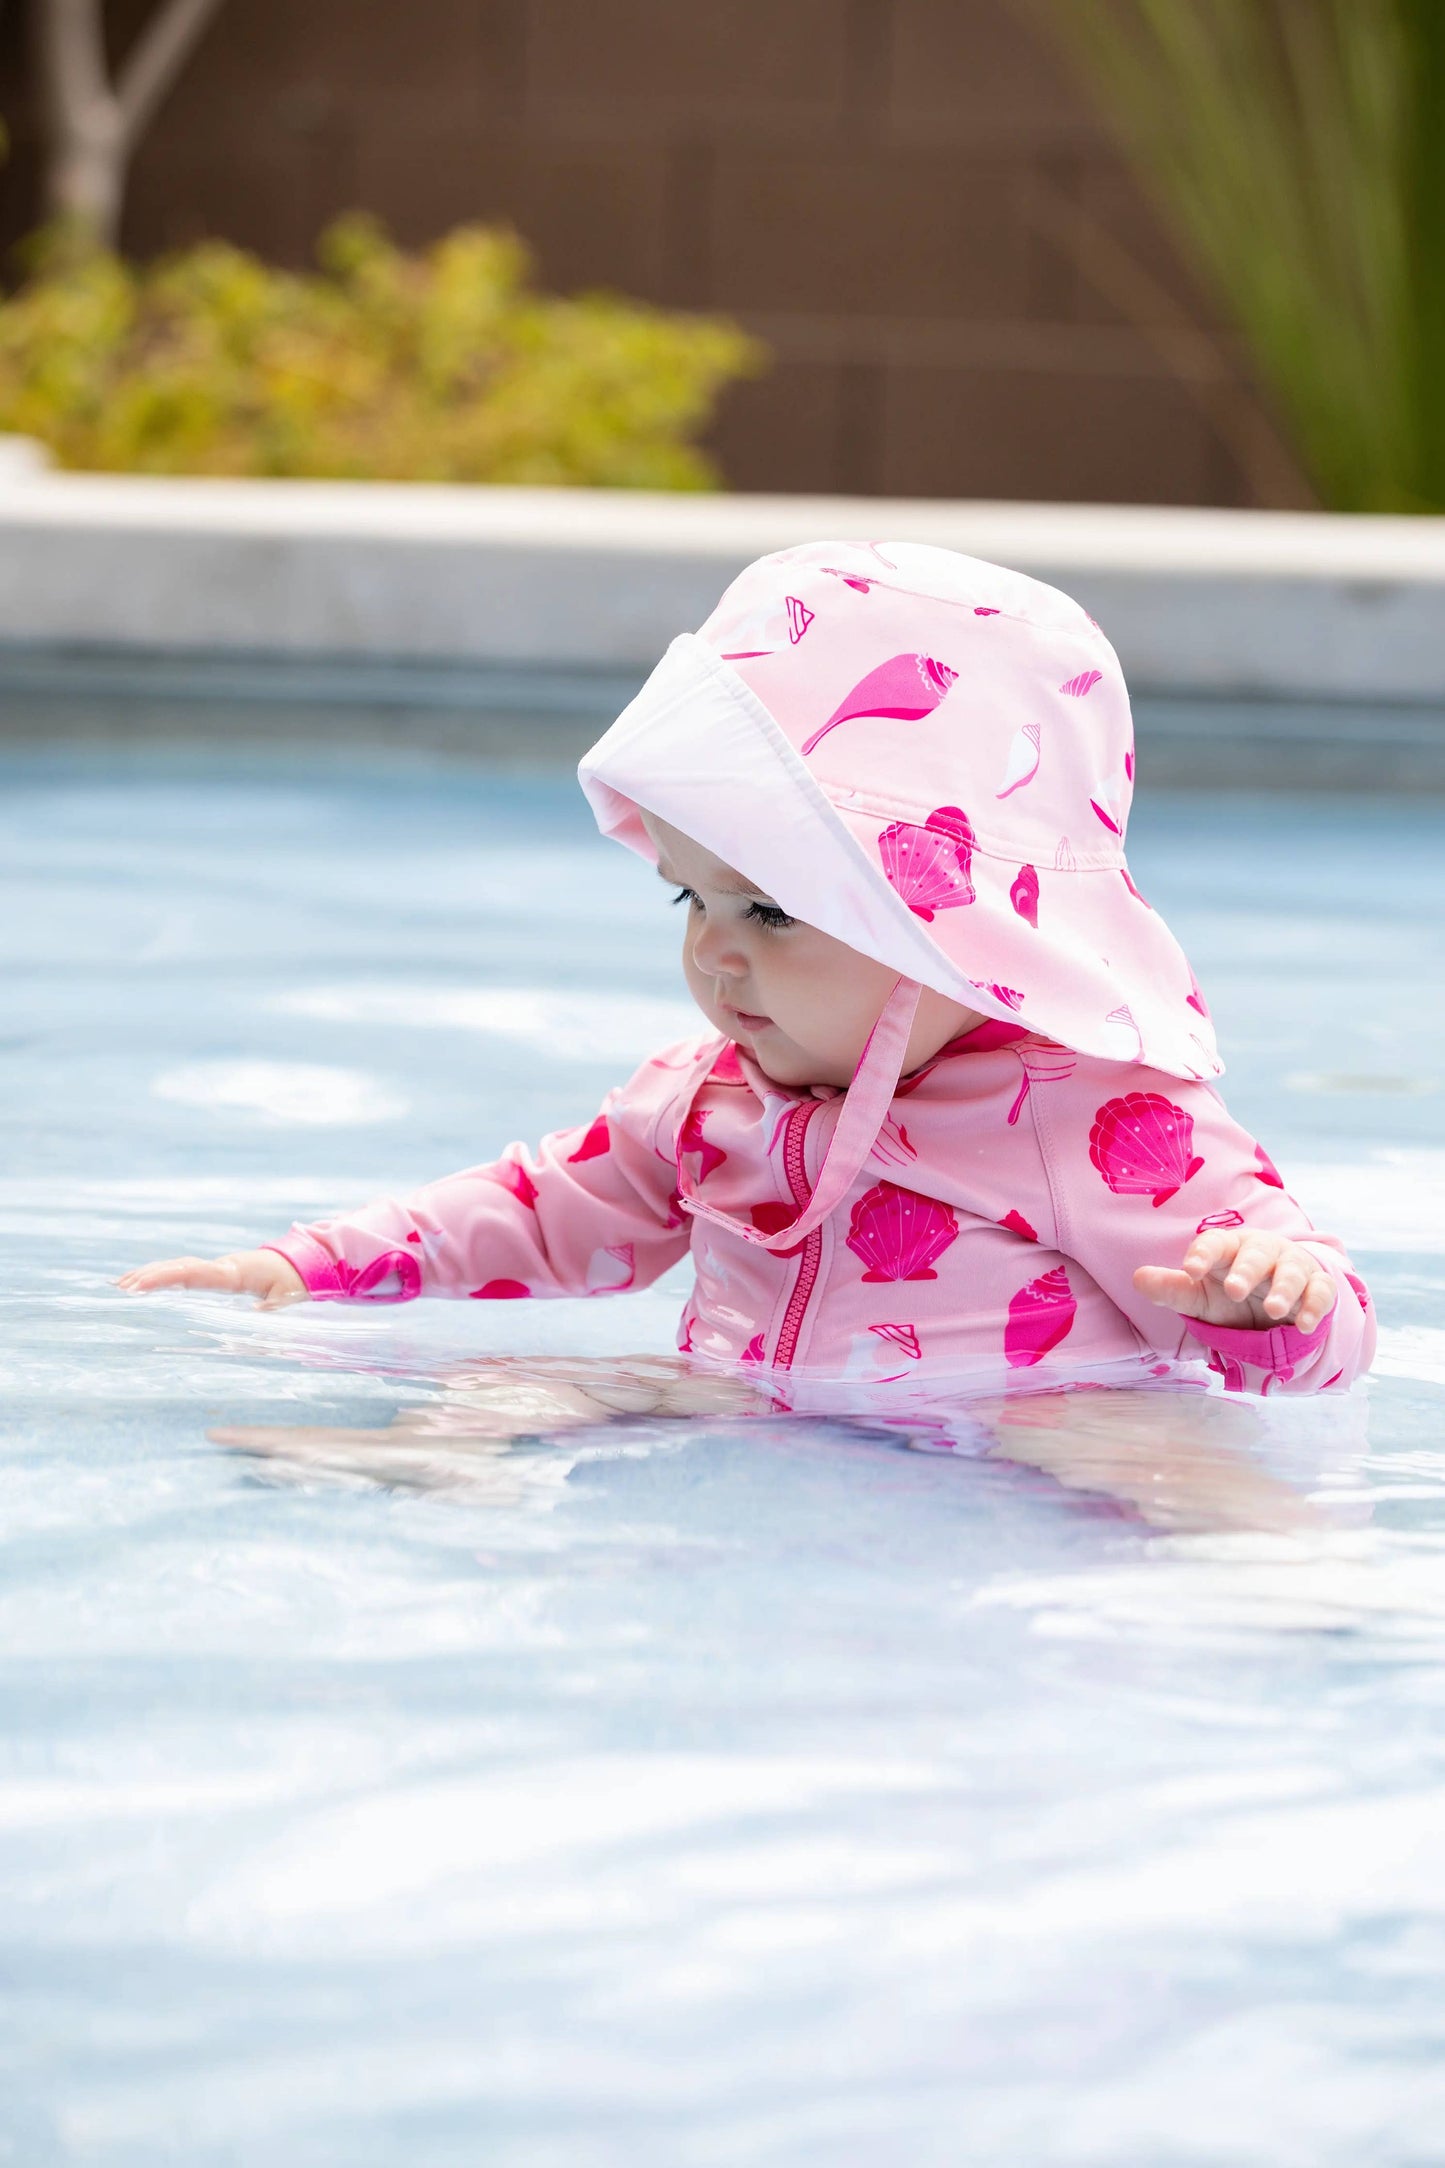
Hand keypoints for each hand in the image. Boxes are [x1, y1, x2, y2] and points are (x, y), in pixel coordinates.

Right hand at [117, 1249, 306, 1307]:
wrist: (302, 1266)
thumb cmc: (294, 1285)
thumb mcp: (286, 1300)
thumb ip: (271, 1309)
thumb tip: (257, 1316)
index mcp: (234, 1273)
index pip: (194, 1273)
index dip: (166, 1278)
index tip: (140, 1285)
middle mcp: (222, 1267)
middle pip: (180, 1266)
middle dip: (150, 1276)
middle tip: (120, 1289)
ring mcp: (218, 1268)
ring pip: (180, 1266)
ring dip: (152, 1274)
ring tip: (121, 1286)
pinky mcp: (218, 1273)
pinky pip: (187, 1272)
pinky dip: (165, 1276)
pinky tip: (147, 1285)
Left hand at [1134, 1227, 1336, 1333]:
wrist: (1275, 1306)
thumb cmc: (1229, 1294)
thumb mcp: (1199, 1296)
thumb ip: (1172, 1288)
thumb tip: (1138, 1278)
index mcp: (1229, 1248)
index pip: (1214, 1243)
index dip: (1202, 1254)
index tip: (1189, 1270)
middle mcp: (1262, 1252)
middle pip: (1256, 1254)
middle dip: (1247, 1270)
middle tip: (1234, 1290)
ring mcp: (1292, 1267)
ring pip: (1292, 1271)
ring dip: (1284, 1289)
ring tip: (1272, 1310)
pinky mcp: (1317, 1287)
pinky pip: (1320, 1292)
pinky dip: (1314, 1306)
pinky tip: (1303, 1325)